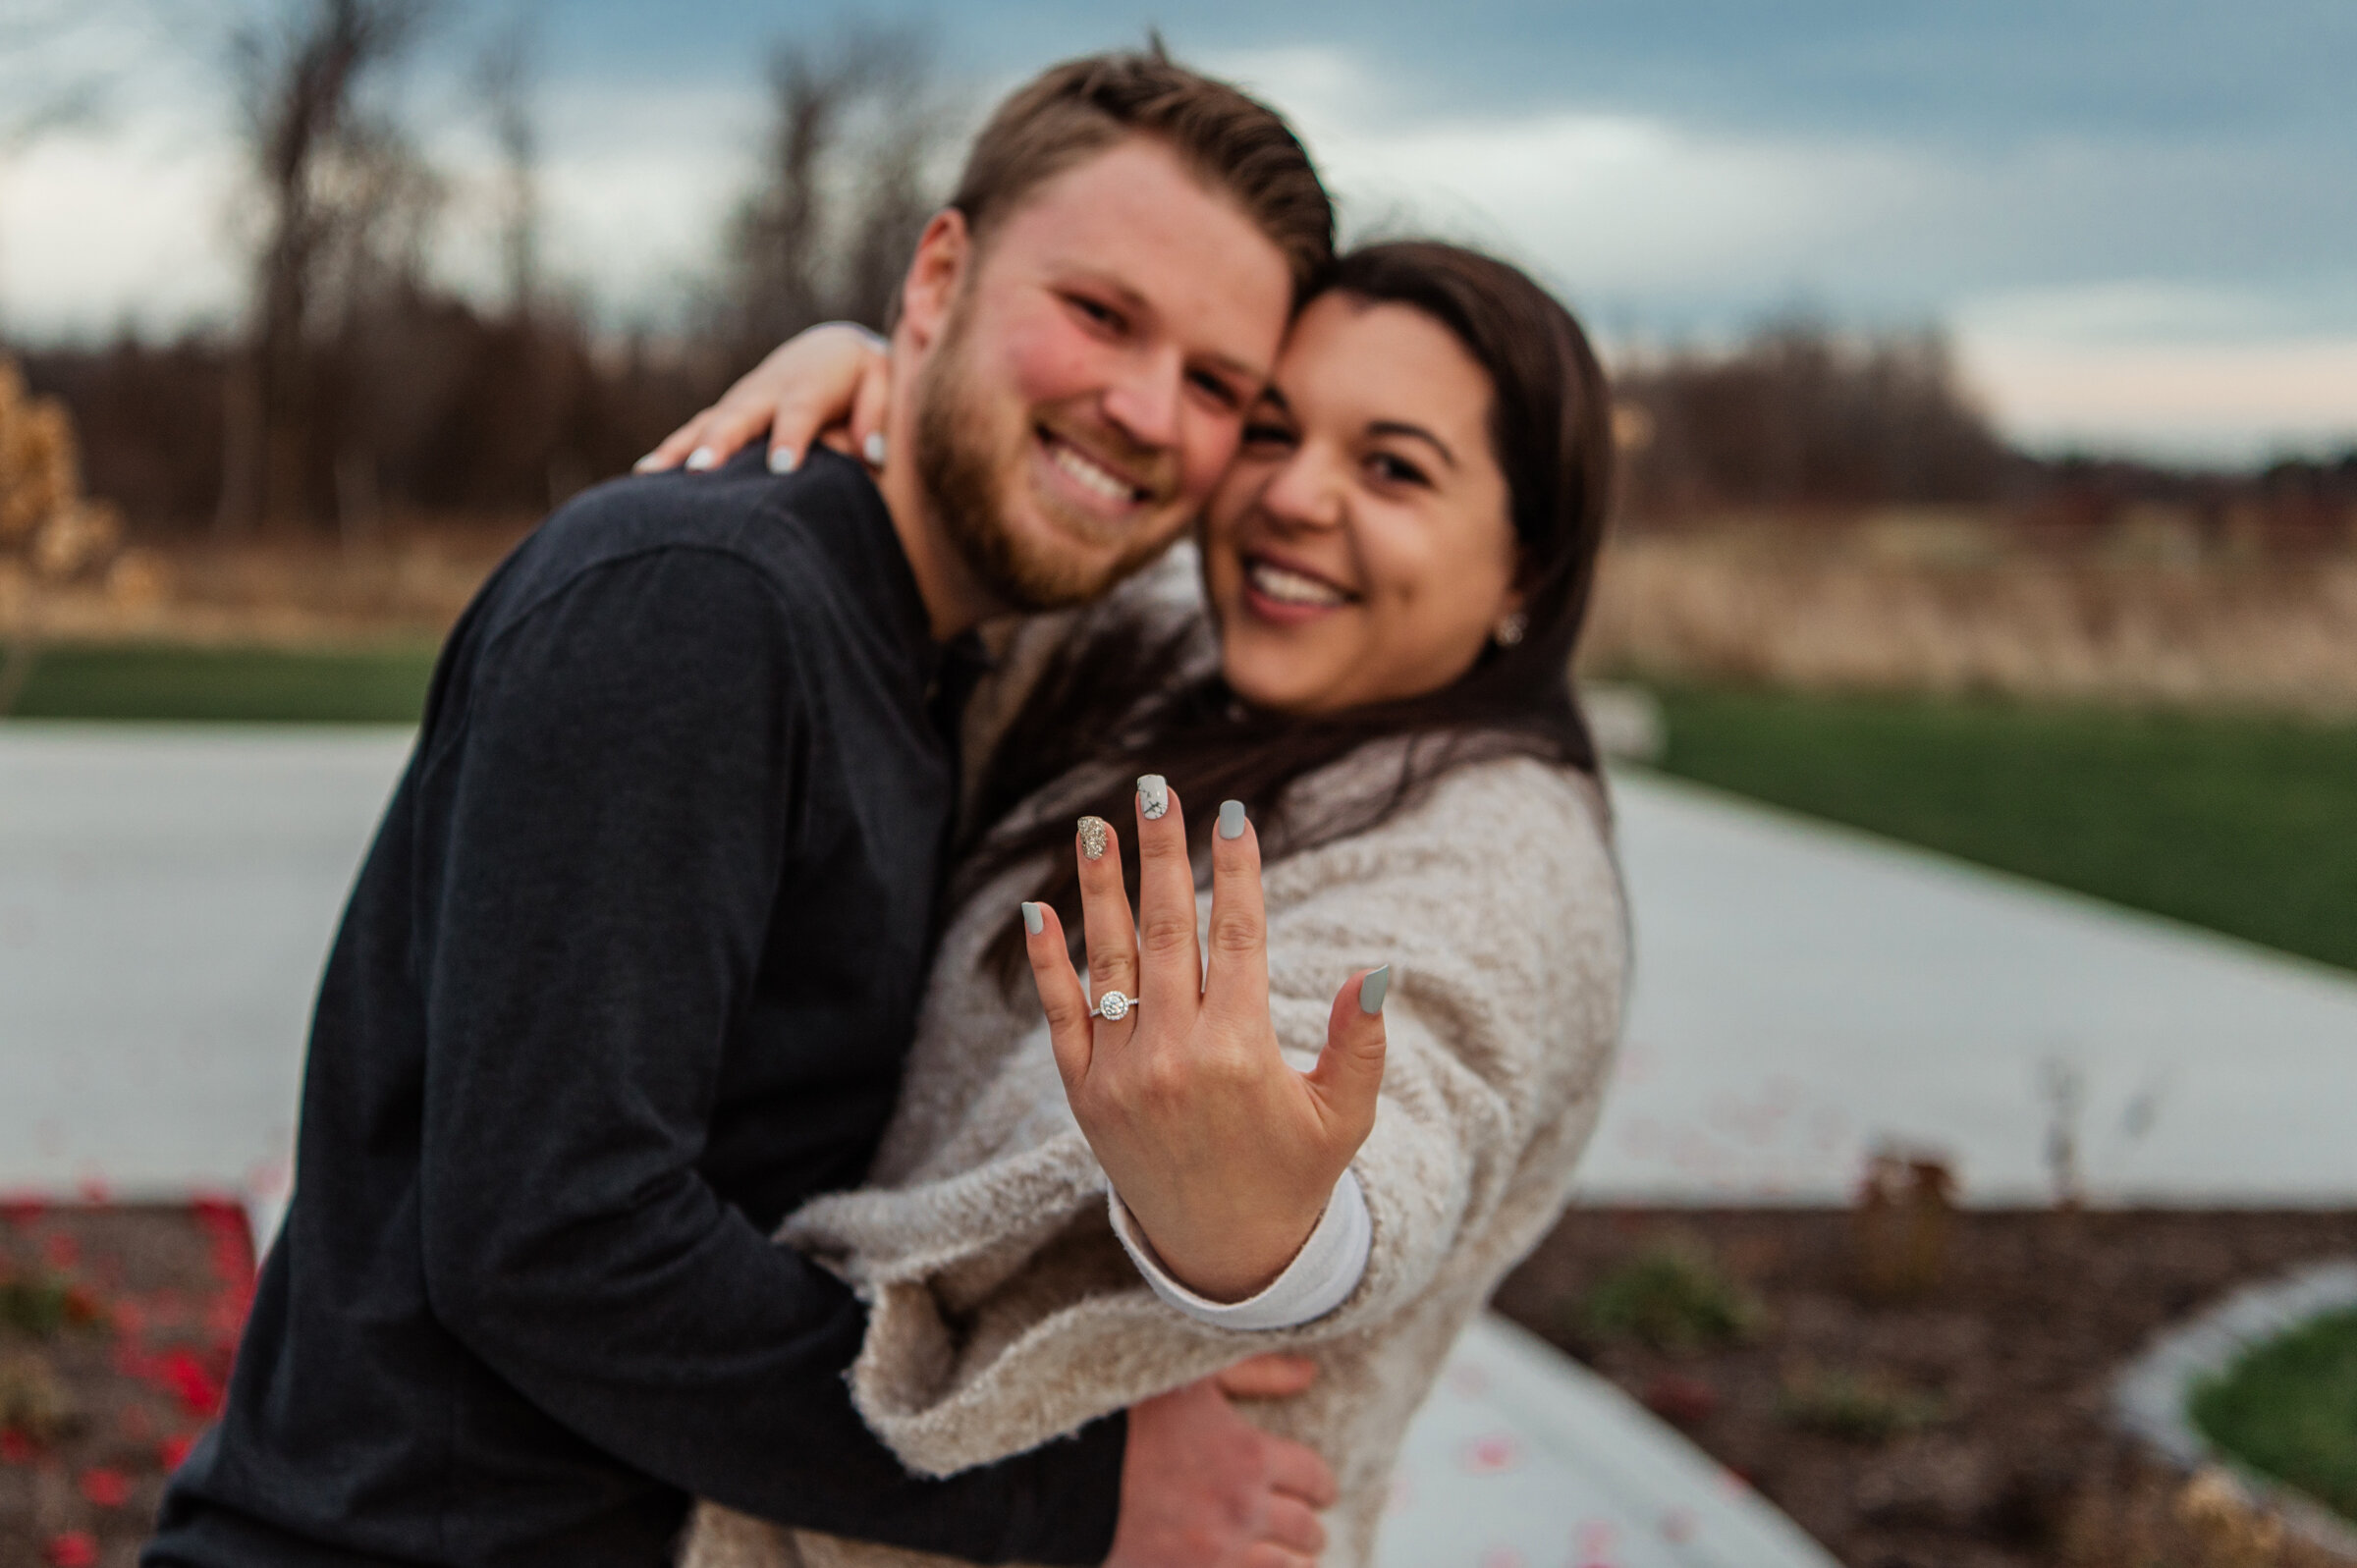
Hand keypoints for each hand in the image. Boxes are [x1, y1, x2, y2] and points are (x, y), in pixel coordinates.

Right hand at [634, 322, 891, 474]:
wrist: (831, 351)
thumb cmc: (861, 376)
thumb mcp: (879, 382)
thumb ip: (876, 414)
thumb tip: (872, 454)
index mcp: (810, 386)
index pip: (799, 414)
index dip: (790, 439)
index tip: (782, 469)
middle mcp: (767, 391)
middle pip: (740, 417)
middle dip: (720, 442)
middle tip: (703, 471)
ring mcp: (740, 401)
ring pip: (707, 423)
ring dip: (681, 448)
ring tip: (653, 477)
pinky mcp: (725, 413)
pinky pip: (695, 431)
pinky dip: (670, 450)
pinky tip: (645, 477)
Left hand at [1021, 783, 1386, 1302]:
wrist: (1223, 1254)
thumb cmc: (1294, 1174)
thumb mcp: (1343, 1116)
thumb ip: (1359, 1042)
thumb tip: (1378, 970)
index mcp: (1241, 1052)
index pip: (1237, 936)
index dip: (1236, 871)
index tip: (1235, 814)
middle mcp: (1174, 1056)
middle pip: (1167, 931)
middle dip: (1163, 854)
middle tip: (1158, 789)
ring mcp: (1121, 1073)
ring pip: (1109, 960)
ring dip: (1101, 888)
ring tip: (1097, 825)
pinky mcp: (1084, 1094)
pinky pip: (1060, 1015)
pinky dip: (1048, 963)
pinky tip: (1038, 909)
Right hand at [1110, 1354, 1335, 1567]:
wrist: (1064, 1473)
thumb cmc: (1128, 1414)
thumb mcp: (1194, 1378)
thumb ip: (1257, 1372)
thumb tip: (1309, 1373)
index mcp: (1249, 1458)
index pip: (1313, 1479)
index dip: (1320, 1484)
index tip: (1319, 1488)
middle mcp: (1241, 1511)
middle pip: (1304, 1530)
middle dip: (1309, 1526)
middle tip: (1308, 1525)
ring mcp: (1215, 1553)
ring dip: (1291, 1561)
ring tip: (1290, 1557)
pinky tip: (1250, 1567)